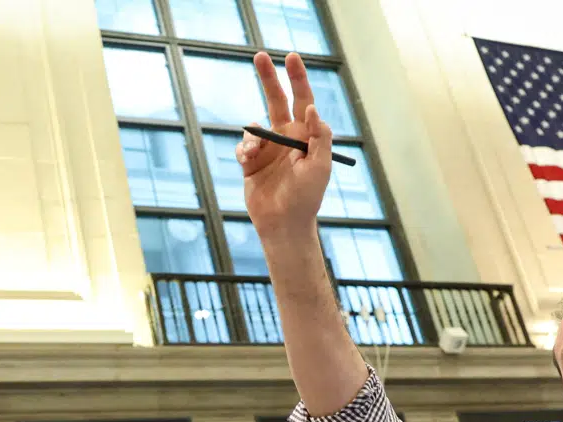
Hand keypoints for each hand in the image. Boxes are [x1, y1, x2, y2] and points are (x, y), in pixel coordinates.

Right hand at [238, 52, 333, 240]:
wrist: (283, 225)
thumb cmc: (306, 198)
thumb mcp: (319, 167)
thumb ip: (319, 137)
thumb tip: (311, 108)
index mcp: (306, 136)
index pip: (303, 99)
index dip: (298, 78)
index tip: (290, 57)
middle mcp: (286, 139)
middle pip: (276, 100)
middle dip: (268, 77)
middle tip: (259, 55)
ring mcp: (268, 150)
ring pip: (254, 126)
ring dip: (253, 135)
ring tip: (256, 154)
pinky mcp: (251, 163)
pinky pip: (243, 145)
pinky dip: (244, 149)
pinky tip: (248, 161)